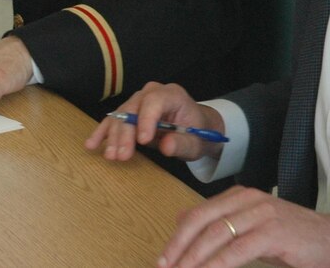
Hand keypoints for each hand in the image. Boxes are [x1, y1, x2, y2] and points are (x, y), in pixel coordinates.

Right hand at [84, 81, 222, 162]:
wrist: (196, 128)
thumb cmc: (198, 133)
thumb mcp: (197, 141)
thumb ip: (183, 143)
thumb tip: (166, 146)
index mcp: (171, 94)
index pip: (154, 102)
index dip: (146, 120)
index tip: (143, 141)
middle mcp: (150, 93)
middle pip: (132, 110)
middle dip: (125, 134)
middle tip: (122, 155)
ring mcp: (137, 101)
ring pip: (120, 117)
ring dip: (113, 137)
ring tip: (110, 155)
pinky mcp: (128, 112)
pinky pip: (113, 121)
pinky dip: (103, 133)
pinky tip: (92, 144)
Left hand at [159, 185, 329, 267]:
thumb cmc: (292, 240)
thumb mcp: (253, 230)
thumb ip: (222, 225)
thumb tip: (182, 223)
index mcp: (238, 196)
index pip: (198, 213)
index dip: (178, 236)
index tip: (164, 258)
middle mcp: (247, 199)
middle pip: (201, 220)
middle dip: (179, 245)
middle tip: (165, 266)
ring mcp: (261, 213)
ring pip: (217, 234)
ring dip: (195, 257)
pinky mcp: (274, 232)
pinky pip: (238, 249)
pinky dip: (218, 263)